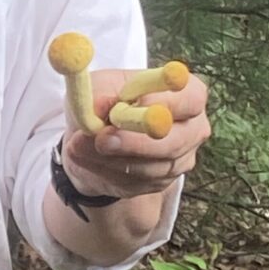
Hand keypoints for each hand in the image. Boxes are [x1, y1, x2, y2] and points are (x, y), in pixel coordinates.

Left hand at [62, 67, 210, 199]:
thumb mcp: (95, 85)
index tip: (135, 102)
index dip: (165, 101)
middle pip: (175, 141)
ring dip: (110, 157)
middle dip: (135, 141)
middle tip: (102, 138)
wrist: (89, 136)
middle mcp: (190, 129)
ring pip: (151, 166)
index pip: (190, 98)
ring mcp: (179, 160)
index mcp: (184, 92)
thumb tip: (103, 104)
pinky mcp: (160, 183)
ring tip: (78, 143)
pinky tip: (84, 156)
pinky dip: (103, 169)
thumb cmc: (101, 99)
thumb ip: (101, 93)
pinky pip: (133, 182)